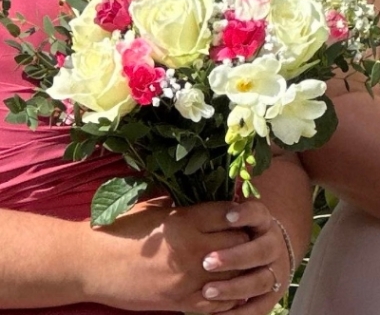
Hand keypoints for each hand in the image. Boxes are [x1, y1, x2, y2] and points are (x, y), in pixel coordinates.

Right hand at [79, 198, 249, 312]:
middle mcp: (191, 250)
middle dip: (243, 236)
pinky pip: (217, 303)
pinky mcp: (179, 302)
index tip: (239, 211)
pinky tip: (230, 287)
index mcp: (184, 221)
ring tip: (242, 260)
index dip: (237, 210)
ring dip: (240, 266)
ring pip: (233, 275)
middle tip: (244, 233)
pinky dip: (228, 294)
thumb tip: (206, 203)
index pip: (227, 213)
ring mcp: (187, 280)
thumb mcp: (153, 207)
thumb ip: (183, 206)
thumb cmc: (121, 228)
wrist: (91, 262)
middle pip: (237, 243)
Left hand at [200, 200, 290, 314]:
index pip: (258, 213)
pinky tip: (216, 314)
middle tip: (207, 262)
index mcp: (263, 222)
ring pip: (259, 281)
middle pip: (260, 251)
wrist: (268, 249)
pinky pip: (259, 307)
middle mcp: (274, 245)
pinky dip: (239, 313)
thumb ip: (218, 208)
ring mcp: (276, 271)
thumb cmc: (240, 228)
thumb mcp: (233, 214)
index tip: (227, 216)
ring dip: (234, 287)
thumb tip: (182, 194)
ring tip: (206, 290)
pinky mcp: (272, 295)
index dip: (245, 215)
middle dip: (234, 257)